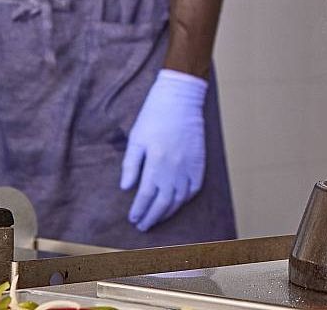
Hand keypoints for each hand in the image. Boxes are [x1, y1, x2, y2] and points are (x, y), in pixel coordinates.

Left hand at [120, 69, 207, 231]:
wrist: (181, 99)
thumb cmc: (154, 116)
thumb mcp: (136, 139)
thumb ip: (131, 165)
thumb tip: (126, 189)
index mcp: (155, 163)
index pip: (145, 196)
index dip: (139, 210)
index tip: (133, 219)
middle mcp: (173, 169)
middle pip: (162, 202)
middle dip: (152, 217)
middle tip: (143, 226)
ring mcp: (189, 167)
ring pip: (179, 198)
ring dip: (168, 212)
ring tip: (158, 219)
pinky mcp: (199, 162)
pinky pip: (194, 188)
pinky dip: (186, 199)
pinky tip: (178, 203)